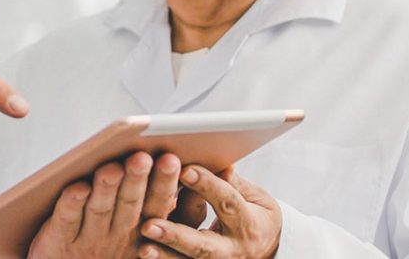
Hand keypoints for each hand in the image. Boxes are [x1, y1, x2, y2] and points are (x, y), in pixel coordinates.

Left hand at [28, 151, 192, 258]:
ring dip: (106, 189)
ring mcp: (89, 241)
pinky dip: (72, 204)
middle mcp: (117, 237)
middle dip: (136, 180)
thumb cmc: (99, 244)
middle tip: (142, 158)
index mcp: (140, 231)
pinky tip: (77, 188)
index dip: (164, 183)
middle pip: (129, 205)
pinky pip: (66, 221)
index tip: (170, 159)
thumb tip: (165, 159)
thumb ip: (147, 201)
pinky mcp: (59, 242)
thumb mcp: (131, 230)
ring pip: (100, 210)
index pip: (157, 205)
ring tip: (112, 168)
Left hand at [139, 166, 280, 258]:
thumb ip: (231, 181)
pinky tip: (142, 252)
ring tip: (142, 245)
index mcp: (248, 224)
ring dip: (163, 254)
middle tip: (149, 225)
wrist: (266, 249)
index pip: (227, 203)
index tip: (184, 169)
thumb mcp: (253, 196)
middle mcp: (232, 250)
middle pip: (202, 245)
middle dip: (175, 235)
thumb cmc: (255, 213)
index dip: (207, 186)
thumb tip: (219, 159)